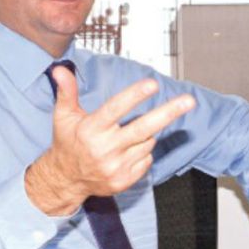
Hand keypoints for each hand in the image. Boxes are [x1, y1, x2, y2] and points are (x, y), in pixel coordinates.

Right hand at [26, 66, 195, 214]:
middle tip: (189, 101)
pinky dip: (143, 150)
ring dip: (146, 134)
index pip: (116, 109)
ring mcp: (117, 166)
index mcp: (91, 130)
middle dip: (168, 113)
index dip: (135, 96)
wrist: (66, 180)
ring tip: (127, 135)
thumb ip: (66, 91)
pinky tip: (127, 150)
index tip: (153, 84)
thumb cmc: (68, 142)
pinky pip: (146, 159)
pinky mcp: (125, 180)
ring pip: (147, 142)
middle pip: (143, 128)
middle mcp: (105, 149)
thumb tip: (60, 69)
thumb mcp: (63, 116)